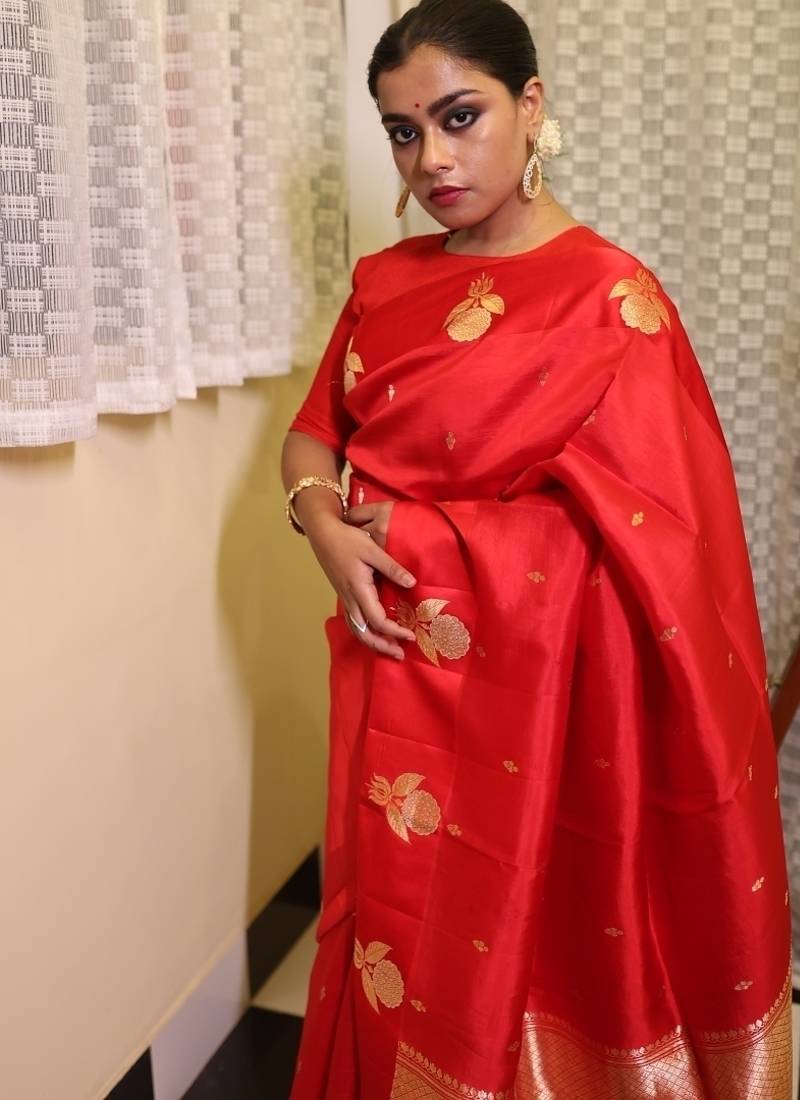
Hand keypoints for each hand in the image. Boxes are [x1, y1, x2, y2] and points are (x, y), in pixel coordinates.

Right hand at [305, 506, 416, 659]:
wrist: (322, 532)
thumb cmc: (347, 539)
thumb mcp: (373, 551)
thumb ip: (392, 568)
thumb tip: (412, 583)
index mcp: (358, 590)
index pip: (377, 620)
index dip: (394, 631)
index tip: (410, 635)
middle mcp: (350, 598)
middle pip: (364, 633)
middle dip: (381, 646)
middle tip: (400, 654)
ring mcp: (345, 597)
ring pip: (357, 629)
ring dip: (372, 641)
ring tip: (389, 648)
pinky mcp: (344, 593)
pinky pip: (353, 620)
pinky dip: (365, 631)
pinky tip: (374, 631)